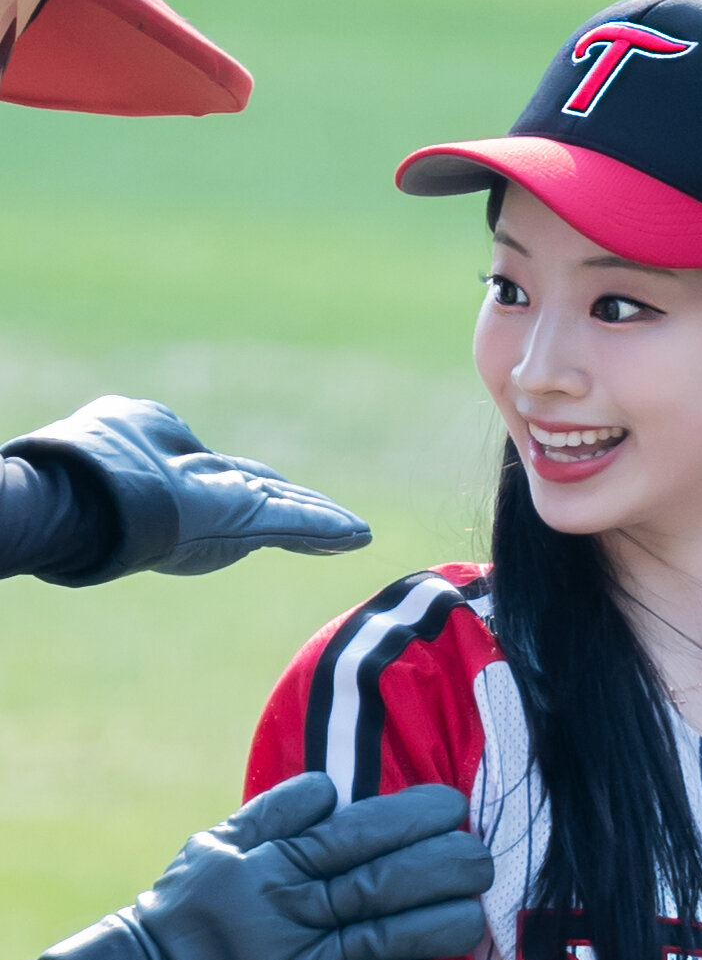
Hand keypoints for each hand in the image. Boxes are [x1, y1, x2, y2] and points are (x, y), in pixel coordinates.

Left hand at [2, 397, 369, 580]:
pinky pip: (294, 524)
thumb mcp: (139, 425)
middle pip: (274, 501)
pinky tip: (357, 534)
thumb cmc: (101, 461)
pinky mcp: (247, 521)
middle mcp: (217, 499)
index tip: (294, 494)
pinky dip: (326, 528)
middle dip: (309, 513)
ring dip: (324, 525)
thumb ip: (162, 430)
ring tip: (357, 534)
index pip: (243, 480)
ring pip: (289, 515)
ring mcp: (234, 514)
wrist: (86, 499)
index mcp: (192, 474)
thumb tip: (169, 429)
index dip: (271, 488)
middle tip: (344, 527)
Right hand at [43, 777, 493, 959]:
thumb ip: (275, 815)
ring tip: (476, 915)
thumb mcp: (216, 848)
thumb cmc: (184, 912)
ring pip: (376, 941)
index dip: (408, 819)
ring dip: (433, 928)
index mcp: (270, 865)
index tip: (454, 806)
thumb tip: (332, 786)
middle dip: (439, 869)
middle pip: (377, 884)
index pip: (353, 834)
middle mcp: (284, 912)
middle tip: (484, 858)